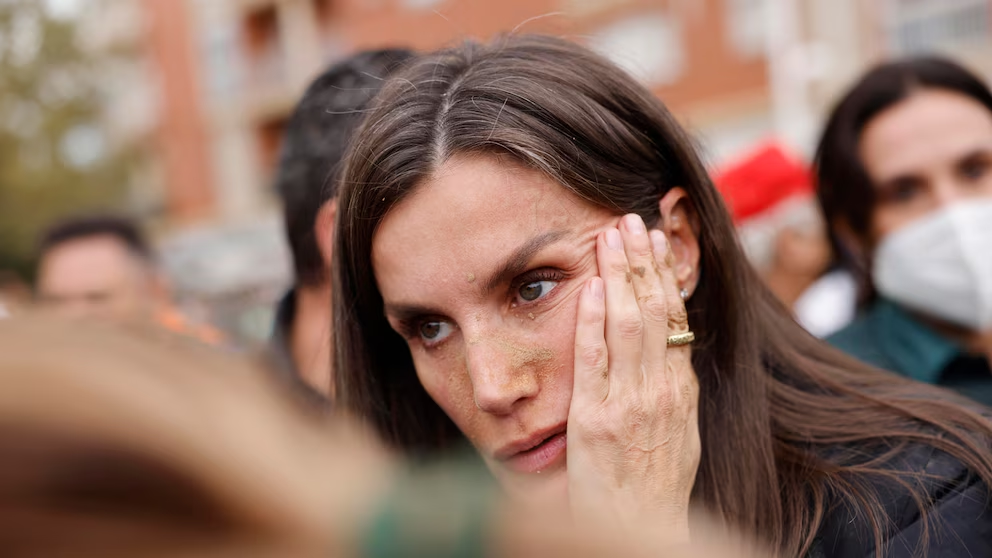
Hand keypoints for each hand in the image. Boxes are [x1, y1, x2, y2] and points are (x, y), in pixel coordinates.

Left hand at [566, 213, 700, 539]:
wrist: (641, 530)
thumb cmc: (655, 486)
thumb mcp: (680, 434)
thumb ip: (674, 391)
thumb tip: (672, 353)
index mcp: (680, 390)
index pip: (675, 318)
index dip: (664, 275)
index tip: (657, 241)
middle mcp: (660, 389)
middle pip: (654, 310)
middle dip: (642, 261)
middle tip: (631, 219)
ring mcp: (630, 402)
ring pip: (629, 324)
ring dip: (620, 275)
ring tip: (613, 235)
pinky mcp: (597, 418)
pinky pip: (594, 359)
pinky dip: (592, 320)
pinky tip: (589, 287)